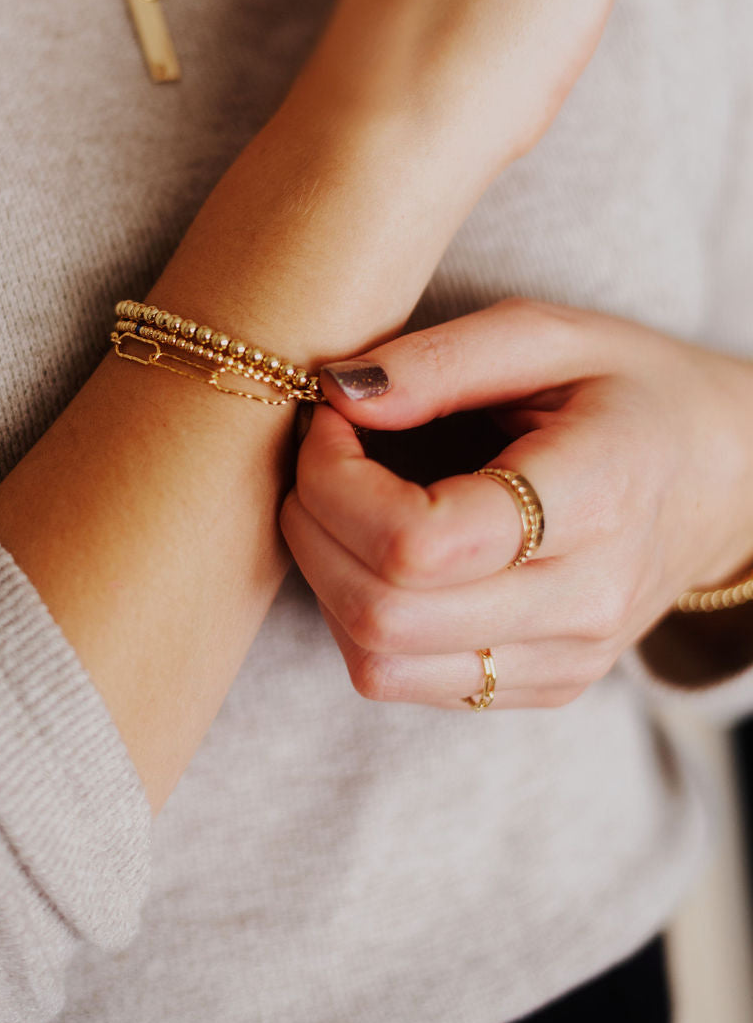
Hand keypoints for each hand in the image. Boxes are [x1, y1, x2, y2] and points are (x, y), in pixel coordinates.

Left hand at [280, 300, 752, 708]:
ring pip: (379, 664)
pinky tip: (381, 548)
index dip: (335, 481)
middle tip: (322, 453)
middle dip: (312, 524)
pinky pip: (406, 681)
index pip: (419, 543)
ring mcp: (565, 659)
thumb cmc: (633, 390)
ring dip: (324, 578)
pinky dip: (361, 615)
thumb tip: (338, 393)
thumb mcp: (549, 335)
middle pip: (382, 614)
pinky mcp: (544, 687)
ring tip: (343, 501)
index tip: (333, 418)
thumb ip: (439, 360)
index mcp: (594, 497)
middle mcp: (583, 602)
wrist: (727, 477)